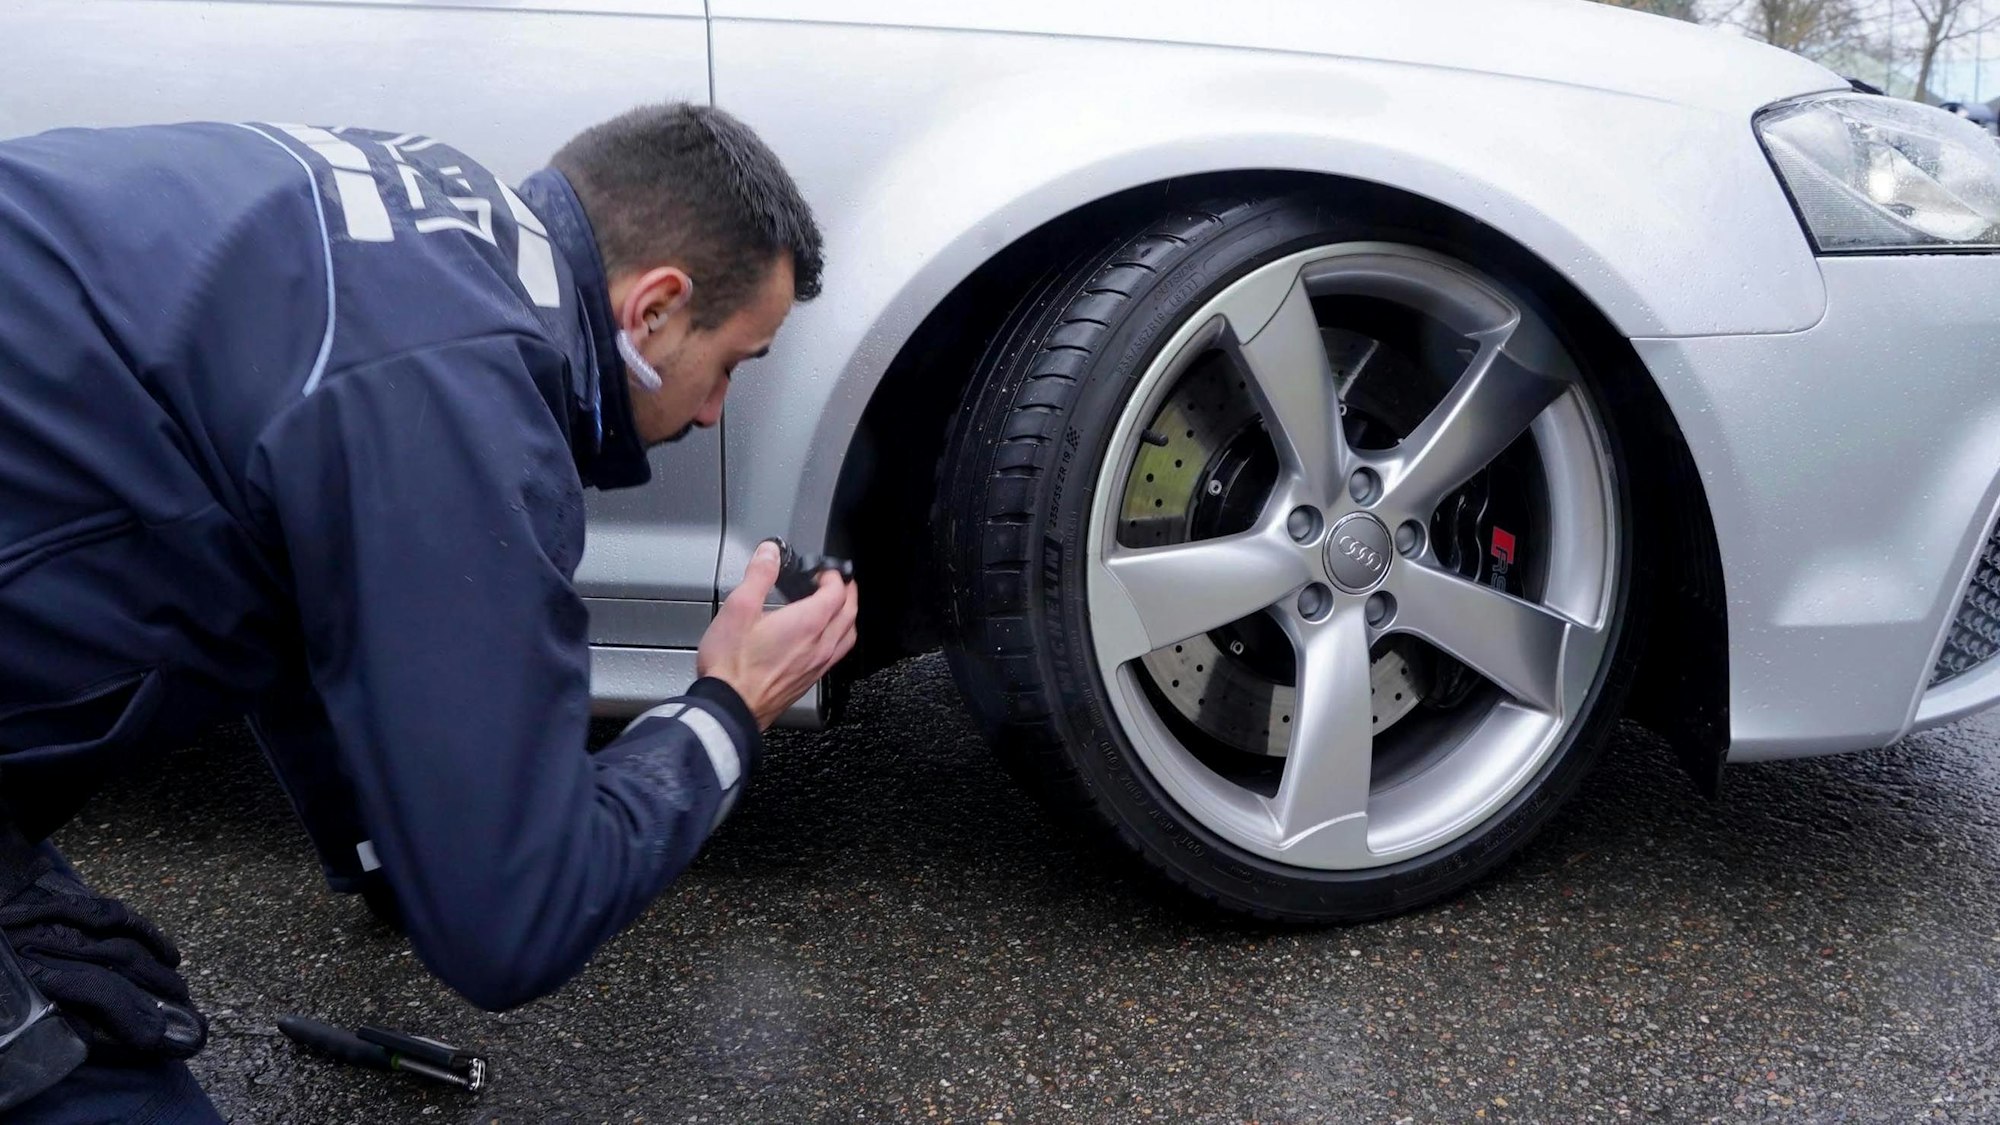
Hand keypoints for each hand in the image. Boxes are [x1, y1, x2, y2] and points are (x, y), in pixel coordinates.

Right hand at [697, 540, 858, 729]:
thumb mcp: (739, 608)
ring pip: (848, 636)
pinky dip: (838, 638)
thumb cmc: (731, 664)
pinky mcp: (810, 680)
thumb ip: (759, 575)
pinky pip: (836, 654)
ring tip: (838, 607)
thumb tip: (770, 553)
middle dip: (847, 592)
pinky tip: (824, 639)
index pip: (837, 591)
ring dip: (847, 616)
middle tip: (839, 581)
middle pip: (849, 613)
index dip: (834, 575)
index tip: (823, 569)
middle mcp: (819, 645)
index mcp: (807, 623)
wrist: (730, 707)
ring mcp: (817, 665)